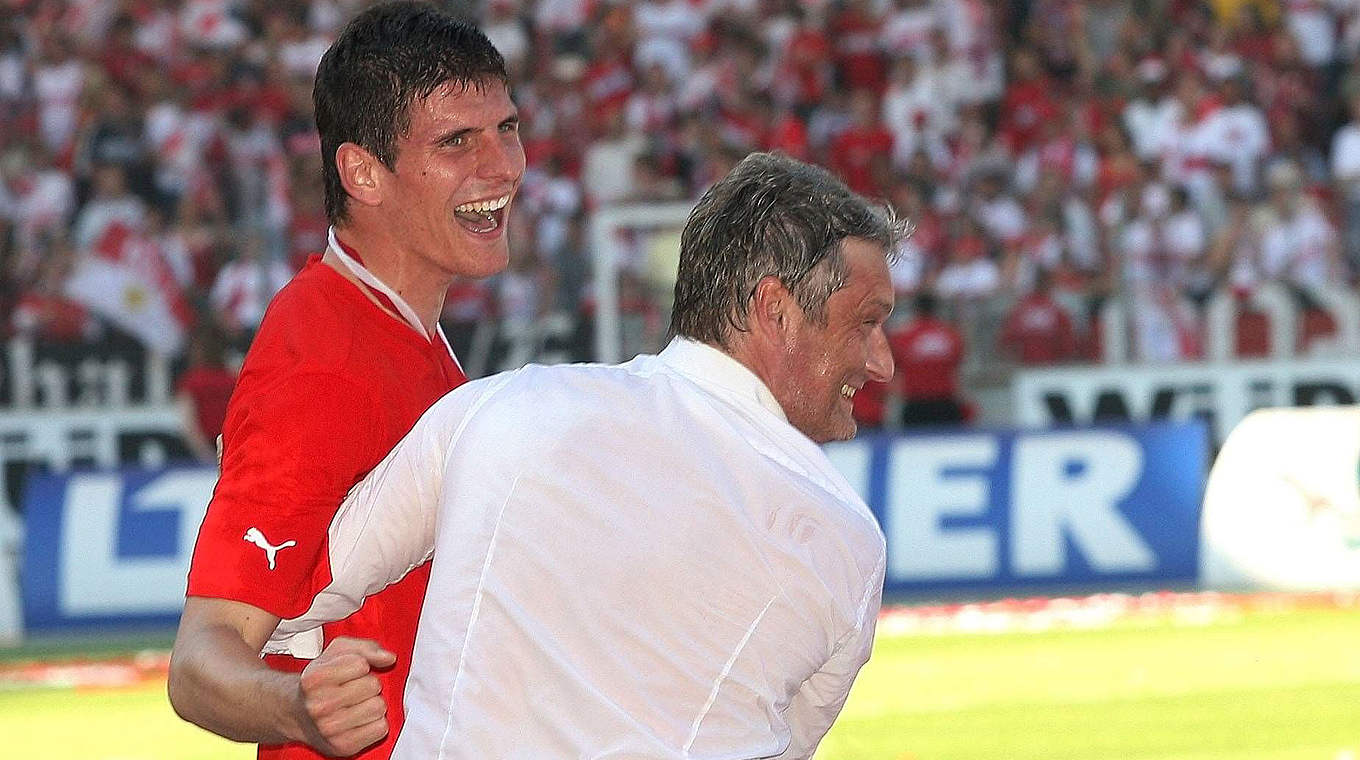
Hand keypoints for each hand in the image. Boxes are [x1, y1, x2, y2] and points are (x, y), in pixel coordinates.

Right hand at [296, 637, 396, 755]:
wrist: (299, 716)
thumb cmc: (321, 682)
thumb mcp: (336, 653)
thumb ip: (365, 647)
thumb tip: (389, 658)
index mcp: (314, 679)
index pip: (361, 664)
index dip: (360, 665)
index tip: (348, 672)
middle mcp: (319, 705)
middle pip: (373, 685)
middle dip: (368, 684)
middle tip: (352, 690)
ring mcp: (330, 729)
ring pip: (379, 706)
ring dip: (372, 703)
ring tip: (356, 705)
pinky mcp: (344, 746)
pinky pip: (381, 728)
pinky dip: (375, 723)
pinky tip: (359, 720)